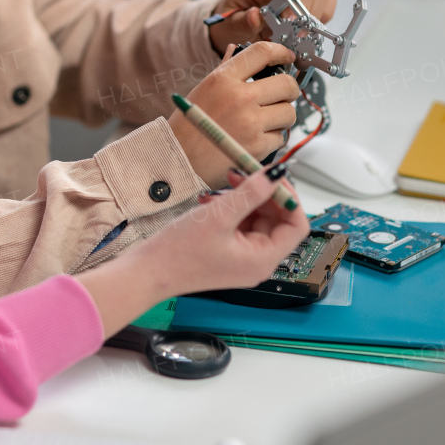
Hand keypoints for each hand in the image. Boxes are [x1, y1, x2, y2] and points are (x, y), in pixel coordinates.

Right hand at [76, 168, 309, 335]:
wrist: (147, 272)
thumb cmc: (179, 252)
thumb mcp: (219, 215)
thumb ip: (251, 192)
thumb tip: (276, 174)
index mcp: (263, 259)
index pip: (296, 226)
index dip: (289, 198)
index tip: (274, 176)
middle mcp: (257, 261)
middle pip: (277, 220)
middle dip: (263, 194)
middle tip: (245, 172)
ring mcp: (242, 258)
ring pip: (257, 219)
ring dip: (244, 198)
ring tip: (223, 185)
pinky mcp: (228, 253)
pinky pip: (240, 224)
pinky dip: (230, 208)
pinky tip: (211, 201)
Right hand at [167, 40, 299, 188]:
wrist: (177, 160)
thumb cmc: (187, 126)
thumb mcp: (202, 90)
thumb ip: (225, 71)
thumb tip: (236, 51)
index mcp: (223, 78)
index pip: (263, 52)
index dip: (282, 52)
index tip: (287, 57)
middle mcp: (240, 97)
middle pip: (287, 84)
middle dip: (289, 90)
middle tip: (282, 96)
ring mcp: (250, 122)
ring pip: (289, 112)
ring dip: (282, 117)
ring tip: (265, 121)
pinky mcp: (257, 146)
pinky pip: (281, 137)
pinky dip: (272, 139)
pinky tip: (255, 139)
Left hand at [208, 0, 337, 54]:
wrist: (230, 25)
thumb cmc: (229, 21)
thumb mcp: (229, 24)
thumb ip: (243, 21)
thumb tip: (256, 16)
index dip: (291, 0)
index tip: (291, 21)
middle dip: (306, 14)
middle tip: (296, 35)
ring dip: (316, 18)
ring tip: (300, 35)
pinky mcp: (304, 4)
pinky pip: (324, 7)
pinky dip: (320, 21)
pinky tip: (306, 33)